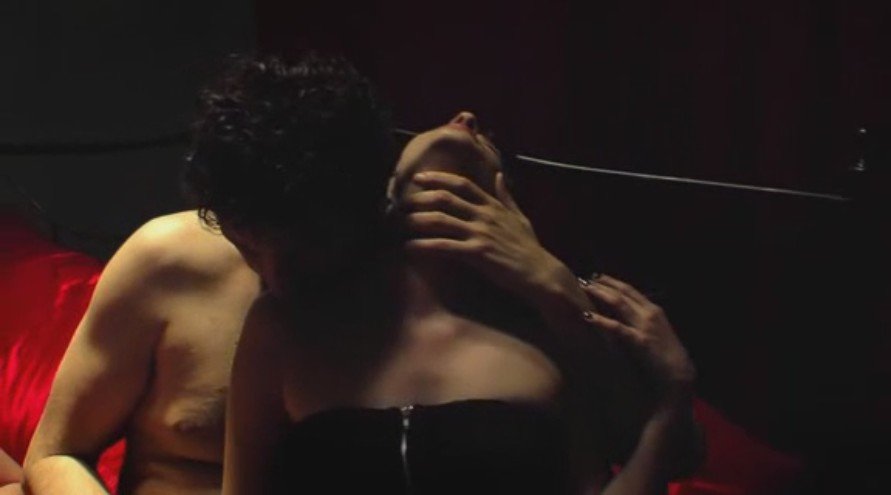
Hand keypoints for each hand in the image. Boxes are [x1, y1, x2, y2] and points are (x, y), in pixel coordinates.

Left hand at [402, 171, 565, 296]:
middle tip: (401, 201)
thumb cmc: (529, 248)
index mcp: (493, 206)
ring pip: (441, 220)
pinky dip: (423, 246)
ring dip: (416, 220)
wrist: (540, 273)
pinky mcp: (477, 253)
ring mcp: (480, 234)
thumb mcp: (520, 217)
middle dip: (420, 198)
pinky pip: (444, 246)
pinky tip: (408, 247)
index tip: (419, 177)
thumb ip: (506, 196)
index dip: (438, 178)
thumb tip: (499, 175)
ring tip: (399, 222)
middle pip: (446, 198)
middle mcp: (485, 216)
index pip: (462, 184)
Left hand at [580, 274, 695, 404]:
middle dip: (602, 284)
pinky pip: (617, 328)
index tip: (597, 277)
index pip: (630, 290)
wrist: (679, 373)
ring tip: (584, 289)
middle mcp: (650, 313)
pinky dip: (601, 321)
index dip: (613, 281)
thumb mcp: (656, 331)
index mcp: (654, 310)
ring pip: (619, 303)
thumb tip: (624, 314)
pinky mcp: (639, 340)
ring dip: (600, 294)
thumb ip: (642, 320)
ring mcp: (645, 325)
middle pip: (622, 292)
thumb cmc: (665, 354)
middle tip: (584, 280)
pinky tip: (587, 316)